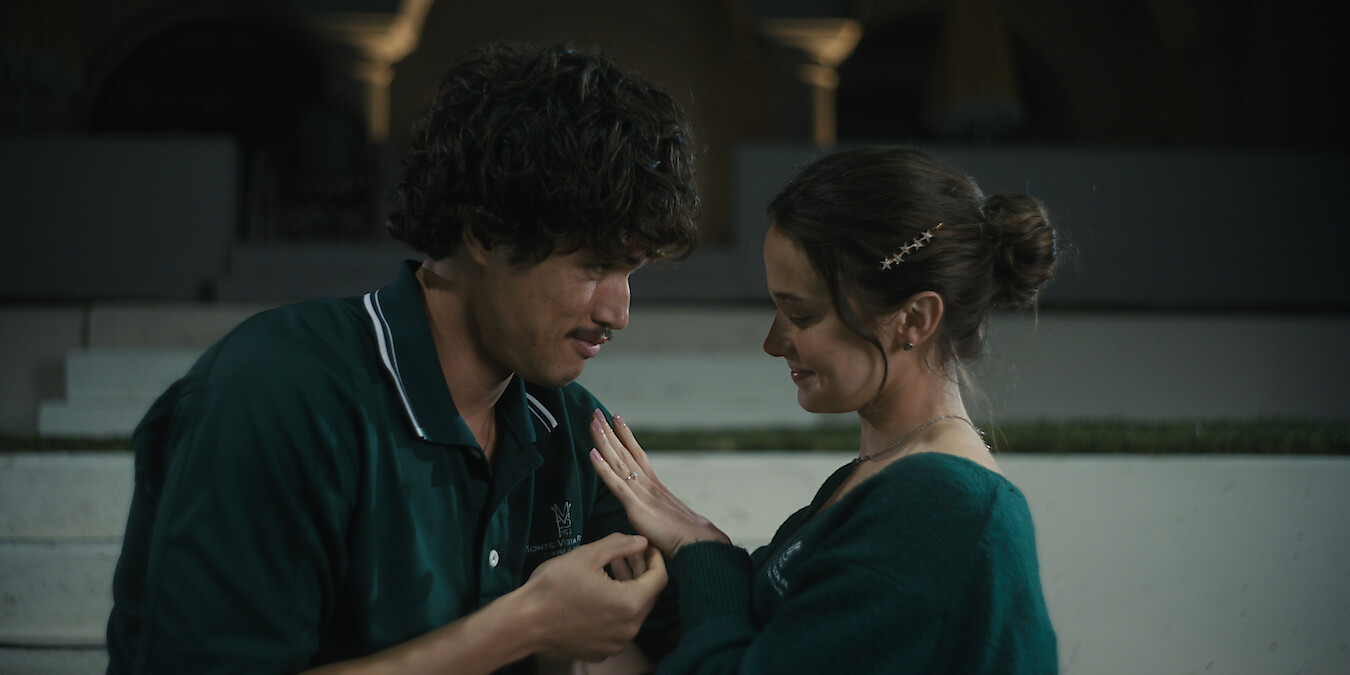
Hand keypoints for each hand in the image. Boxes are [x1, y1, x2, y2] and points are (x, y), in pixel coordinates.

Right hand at [518, 532, 666, 661]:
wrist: (524, 623)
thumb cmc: (553, 588)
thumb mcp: (587, 556)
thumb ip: (619, 545)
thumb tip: (641, 541)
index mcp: (630, 603)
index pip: (660, 579)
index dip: (657, 559)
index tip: (649, 548)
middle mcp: (628, 629)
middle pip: (647, 596)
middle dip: (640, 573)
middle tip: (626, 555)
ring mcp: (615, 644)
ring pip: (632, 612)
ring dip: (627, 590)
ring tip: (610, 570)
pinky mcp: (601, 651)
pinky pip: (617, 627)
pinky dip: (615, 610)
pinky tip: (598, 595)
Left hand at [589, 410, 729, 555]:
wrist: (701, 546)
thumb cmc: (689, 539)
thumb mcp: (670, 521)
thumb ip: (660, 514)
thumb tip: (655, 517)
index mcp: (657, 487)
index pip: (638, 455)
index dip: (626, 436)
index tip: (616, 418)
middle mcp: (649, 485)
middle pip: (625, 452)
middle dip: (609, 432)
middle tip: (596, 412)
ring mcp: (643, 495)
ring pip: (619, 462)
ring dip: (604, 441)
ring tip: (593, 422)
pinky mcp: (638, 508)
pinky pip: (616, 485)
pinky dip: (603, 468)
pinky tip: (592, 454)